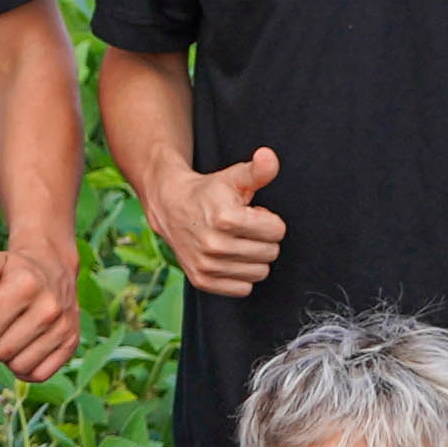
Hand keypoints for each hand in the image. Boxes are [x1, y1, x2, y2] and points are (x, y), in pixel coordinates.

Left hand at [0, 229, 80, 383]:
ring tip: (11, 334)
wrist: (53, 268)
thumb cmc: (14, 271)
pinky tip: (25, 347)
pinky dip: (27, 367)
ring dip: (8, 356)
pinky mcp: (71, 343)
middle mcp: (49, 307)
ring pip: (19, 367)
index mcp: (26, 285)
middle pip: (0, 351)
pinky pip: (39, 375)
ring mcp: (64, 326)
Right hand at [145, 144, 288, 299]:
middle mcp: (215, 245)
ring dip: (254, 257)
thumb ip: (258, 170)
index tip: (253, 214)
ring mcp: (207, 265)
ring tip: (237, 241)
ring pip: (260, 272)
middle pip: (271, 252)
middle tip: (244, 228)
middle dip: (263, 238)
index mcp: (226, 218)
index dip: (269, 220)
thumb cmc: (208, 192)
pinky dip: (241, 275)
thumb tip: (269, 158)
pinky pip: (243, 288)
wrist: (170, 206)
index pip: (277, 231)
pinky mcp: (202, 280)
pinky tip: (230, 257)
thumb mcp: (234, 177)